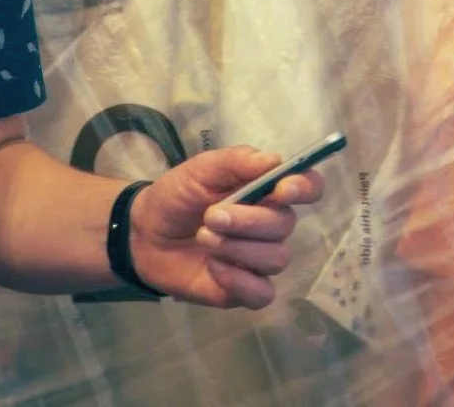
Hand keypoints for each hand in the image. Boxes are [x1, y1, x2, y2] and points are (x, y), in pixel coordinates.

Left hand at [128, 146, 325, 307]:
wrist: (145, 233)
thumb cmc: (178, 196)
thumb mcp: (201, 169)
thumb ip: (237, 162)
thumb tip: (274, 160)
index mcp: (267, 191)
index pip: (308, 187)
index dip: (305, 188)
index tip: (283, 190)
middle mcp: (270, 226)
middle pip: (286, 225)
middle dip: (249, 221)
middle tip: (211, 216)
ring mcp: (259, 260)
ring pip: (276, 258)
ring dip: (238, 248)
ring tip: (204, 237)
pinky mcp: (245, 290)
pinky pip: (262, 293)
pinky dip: (240, 280)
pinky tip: (214, 268)